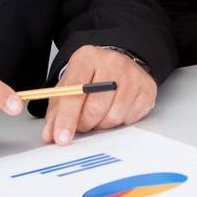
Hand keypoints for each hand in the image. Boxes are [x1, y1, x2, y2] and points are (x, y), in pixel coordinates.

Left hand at [42, 45, 157, 145]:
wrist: (119, 63)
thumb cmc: (91, 77)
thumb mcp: (68, 87)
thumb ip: (57, 112)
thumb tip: (50, 135)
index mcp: (87, 58)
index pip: (74, 92)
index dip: (66, 118)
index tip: (61, 138)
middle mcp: (112, 63)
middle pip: (95, 108)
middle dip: (85, 123)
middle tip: (82, 123)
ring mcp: (133, 75)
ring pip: (113, 116)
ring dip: (102, 124)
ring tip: (99, 115)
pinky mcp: (147, 88)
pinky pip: (130, 119)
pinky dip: (119, 121)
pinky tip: (115, 110)